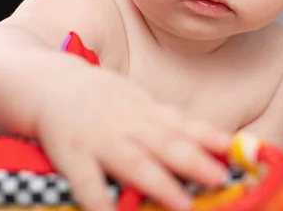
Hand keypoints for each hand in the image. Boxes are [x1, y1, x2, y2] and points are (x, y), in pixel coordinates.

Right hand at [35, 71, 231, 210]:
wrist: (50, 83)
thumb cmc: (103, 98)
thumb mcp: (139, 102)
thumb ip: (169, 120)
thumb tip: (210, 135)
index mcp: (146, 112)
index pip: (182, 125)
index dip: (208, 136)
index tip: (232, 147)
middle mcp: (128, 124)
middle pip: (165, 144)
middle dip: (194, 162)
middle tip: (219, 178)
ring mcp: (100, 140)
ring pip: (135, 163)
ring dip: (161, 184)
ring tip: (184, 205)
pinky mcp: (71, 156)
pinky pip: (87, 182)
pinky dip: (100, 199)